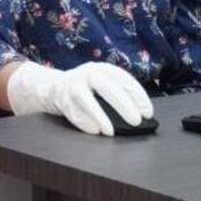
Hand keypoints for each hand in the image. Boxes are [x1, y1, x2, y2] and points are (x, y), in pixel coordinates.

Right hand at [5, 61, 152, 135]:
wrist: (53, 88)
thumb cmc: (87, 89)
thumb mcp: (103, 84)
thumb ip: (119, 93)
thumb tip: (142, 114)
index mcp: (103, 69)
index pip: (124, 80)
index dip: (138, 96)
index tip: (147, 113)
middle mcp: (88, 74)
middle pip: (107, 87)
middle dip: (123, 105)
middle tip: (136, 121)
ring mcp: (73, 86)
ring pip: (86, 100)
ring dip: (100, 116)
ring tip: (111, 132)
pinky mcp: (62, 99)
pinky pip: (73, 112)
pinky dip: (84, 122)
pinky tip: (94, 130)